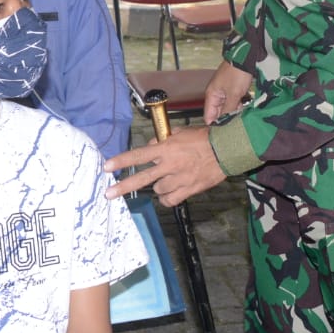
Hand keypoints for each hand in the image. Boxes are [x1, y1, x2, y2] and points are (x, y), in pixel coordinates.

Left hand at [103, 127, 225, 206]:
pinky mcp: (189, 190)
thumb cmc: (204, 138)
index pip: (139, 155)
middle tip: (109, 194)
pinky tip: (170, 192)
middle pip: (142, 179)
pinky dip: (167, 198)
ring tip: (169, 178)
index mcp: (166, 149)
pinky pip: (170, 200)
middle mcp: (170, 165)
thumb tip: (151, 144)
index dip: (122, 161)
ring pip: (158, 190)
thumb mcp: (181, 132)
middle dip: (123, 187)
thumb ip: (163, 139)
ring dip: (159, 186)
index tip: (107, 167)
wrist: (226, 150)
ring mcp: (179, 179)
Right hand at [204, 60, 252, 123]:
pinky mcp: (233, 89)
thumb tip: (225, 123)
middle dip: (225, 120)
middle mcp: (216, 94)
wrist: (246, 58)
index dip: (214, 126)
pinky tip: (244, 111)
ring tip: (240, 121)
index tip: (222, 135)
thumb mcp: (233, 94)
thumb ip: (228, 110)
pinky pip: (233, 102)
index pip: (208, 116)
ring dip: (233, 113)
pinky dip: (238, 107)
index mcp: (211, 95)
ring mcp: (224, 91)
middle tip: (234, 128)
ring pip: (226, 108)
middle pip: (217, 113)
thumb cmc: (237, 73)